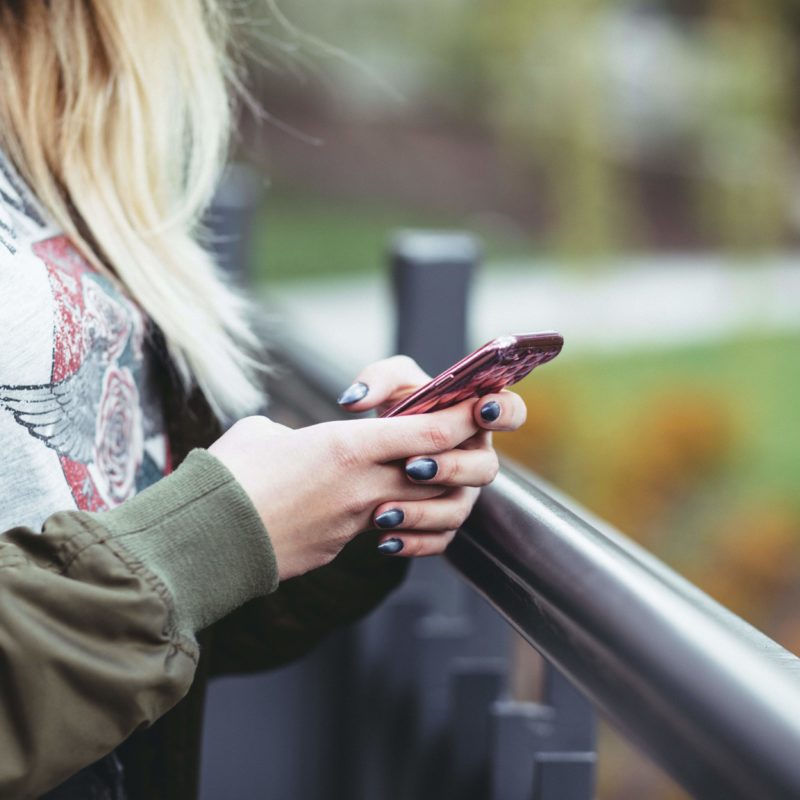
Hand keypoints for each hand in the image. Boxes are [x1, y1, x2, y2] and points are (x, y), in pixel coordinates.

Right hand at [208, 397, 485, 579]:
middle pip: (437, 472)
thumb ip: (297, 433)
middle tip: (455, 442)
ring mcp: (355, 522)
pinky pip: (384, 531)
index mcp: (347, 447)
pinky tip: (377, 511)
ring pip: (418, 506)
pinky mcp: (340, 548)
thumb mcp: (263, 434)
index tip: (477, 407)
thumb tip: (297, 444)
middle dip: (456, 456)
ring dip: (428, 493)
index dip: (461, 419)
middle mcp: (363, 486)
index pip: (430, 432)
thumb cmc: (228, 475)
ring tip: (415, 478)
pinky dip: (393, 519)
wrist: (205, 540)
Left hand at [337, 355, 526, 557]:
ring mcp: (462, 493)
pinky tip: (384, 540)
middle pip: (485, 468)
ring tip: (384, 511)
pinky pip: (438, 540)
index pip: (511, 412)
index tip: (480, 410)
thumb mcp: (388, 384)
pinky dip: (412, 542)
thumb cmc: (396, 408)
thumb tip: (355, 400)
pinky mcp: (443, 524)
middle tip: (412, 466)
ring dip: (423, 512)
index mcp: (475, 418)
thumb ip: (377, 379)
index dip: (504, 412)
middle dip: (451, 468)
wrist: (374, 451)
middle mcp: (475, 458)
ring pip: (458, 510)